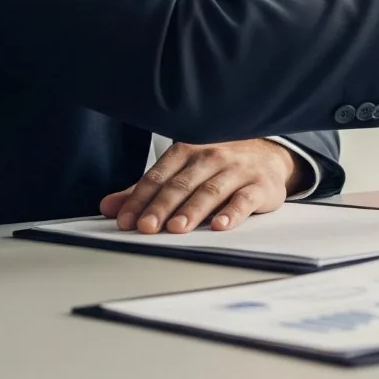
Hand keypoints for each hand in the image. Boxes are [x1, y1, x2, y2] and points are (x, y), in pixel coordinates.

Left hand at [99, 139, 306, 233]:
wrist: (269, 156)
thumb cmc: (220, 165)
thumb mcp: (182, 171)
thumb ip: (147, 190)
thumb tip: (109, 206)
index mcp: (188, 151)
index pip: (159, 176)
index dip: (140, 199)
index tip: (126, 220)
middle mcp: (211, 156)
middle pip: (182, 184)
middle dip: (162, 206)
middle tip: (147, 227)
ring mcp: (236, 170)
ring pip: (210, 191)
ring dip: (192, 210)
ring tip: (177, 228)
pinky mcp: (259, 185)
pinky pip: (245, 199)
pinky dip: (233, 212)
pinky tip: (221, 225)